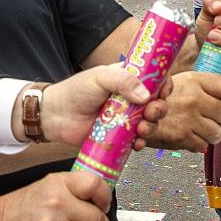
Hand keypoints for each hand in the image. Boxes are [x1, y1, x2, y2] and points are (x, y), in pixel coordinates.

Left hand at [32, 66, 158, 147]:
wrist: (56, 116)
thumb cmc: (75, 91)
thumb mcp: (99, 77)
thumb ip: (123, 80)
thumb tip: (145, 94)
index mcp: (127, 79)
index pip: (155, 79)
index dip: (163, 84)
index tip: (163, 90)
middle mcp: (130, 98)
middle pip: (157, 103)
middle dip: (160, 108)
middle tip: (150, 111)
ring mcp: (126, 118)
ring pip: (150, 123)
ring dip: (152, 126)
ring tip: (142, 128)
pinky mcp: (120, 136)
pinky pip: (137, 140)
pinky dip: (141, 142)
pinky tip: (137, 142)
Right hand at [141, 71, 220, 151]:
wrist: (127, 109)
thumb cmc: (150, 95)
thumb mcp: (174, 80)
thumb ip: (196, 85)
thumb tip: (220, 92)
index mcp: (194, 80)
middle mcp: (193, 98)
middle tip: (213, 119)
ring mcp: (188, 119)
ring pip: (217, 133)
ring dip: (211, 134)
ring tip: (202, 129)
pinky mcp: (181, 138)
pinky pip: (202, 145)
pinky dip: (197, 144)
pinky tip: (189, 136)